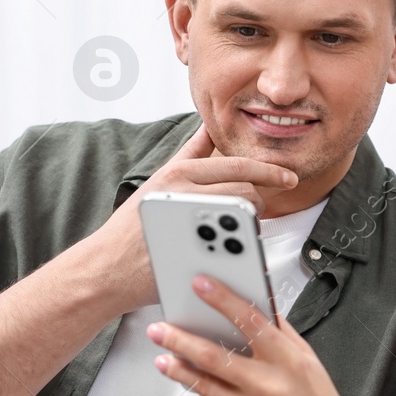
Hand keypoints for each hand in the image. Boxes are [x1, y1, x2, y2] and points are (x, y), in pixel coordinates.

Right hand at [85, 126, 297, 313]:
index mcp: (180, 172)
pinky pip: (237, 243)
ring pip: (244, 213)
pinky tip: (233, 250)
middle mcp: (184, 191)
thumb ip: (189, 153)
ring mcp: (189, 220)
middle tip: (255, 212)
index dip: (269, 171)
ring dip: (251, 222)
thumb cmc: (133, 227)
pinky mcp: (192, 248)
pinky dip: (241, 245)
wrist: (108, 267)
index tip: (288, 177)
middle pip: (246, 189)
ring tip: (239, 231)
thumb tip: (208, 128)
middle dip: (258, 201)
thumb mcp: (159, 179)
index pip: (238, 165)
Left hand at [146, 275, 353, 395]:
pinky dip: (211, 395)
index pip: (250, 321)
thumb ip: (280, 333)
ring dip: (178, 368)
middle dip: (180, 339)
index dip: (222, 299)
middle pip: (213, 355)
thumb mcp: (307, 359)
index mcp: (287, 360)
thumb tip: (257, 304)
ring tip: (162, 357)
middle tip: (159, 329)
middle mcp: (269, 384)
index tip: (200, 284)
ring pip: (205, 384)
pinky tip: (205, 387)